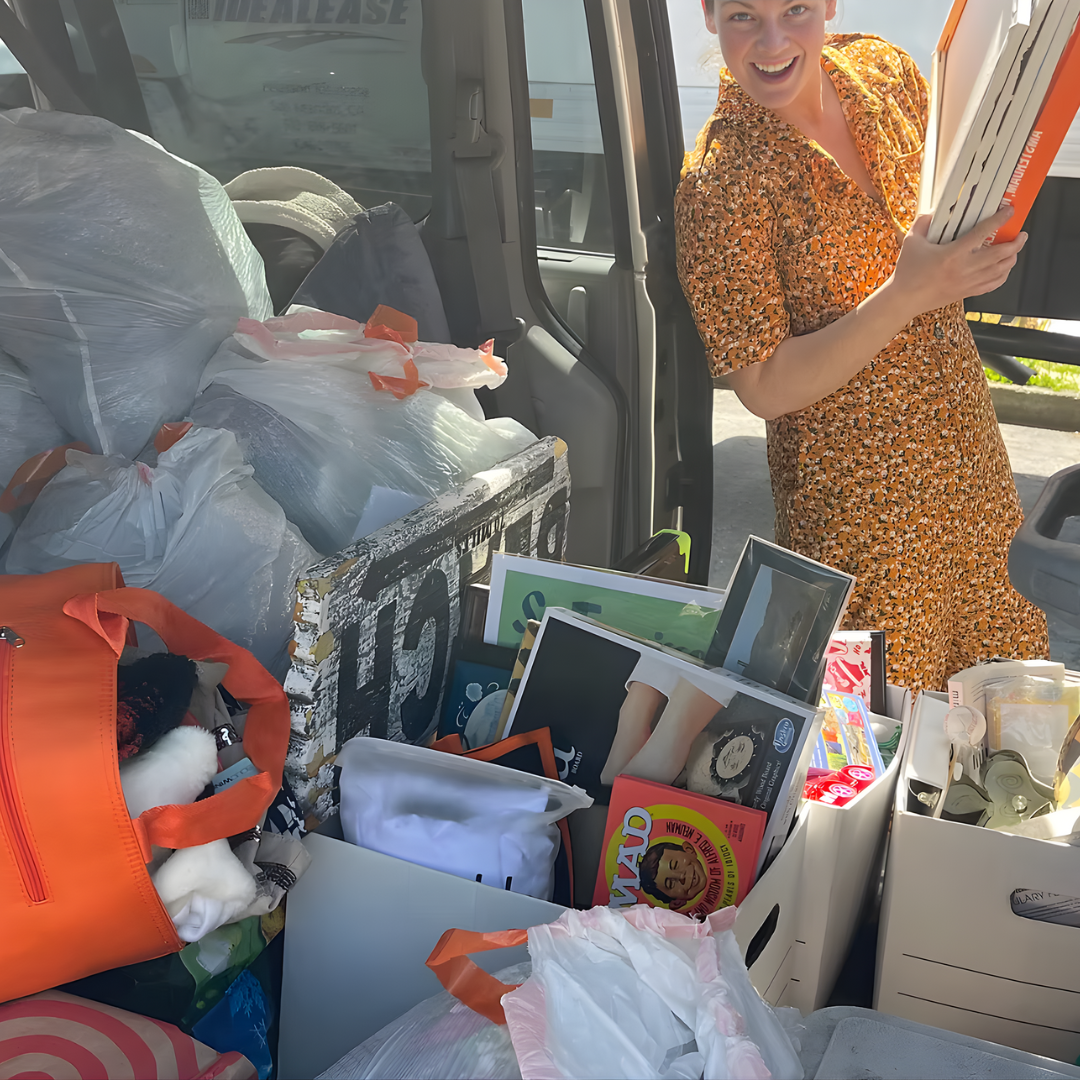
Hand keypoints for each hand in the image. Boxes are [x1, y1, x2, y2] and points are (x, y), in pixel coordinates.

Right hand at [890, 205, 1027, 319]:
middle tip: (1021, 234)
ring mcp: (967, 282)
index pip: (983, 232)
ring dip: (1012, 258)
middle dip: (1016, 243)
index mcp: (952, 254)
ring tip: (1015, 250)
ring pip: (1001, 270)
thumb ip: (924, 222)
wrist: (904, 300)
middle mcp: (964, 268)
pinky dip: (1003, 276)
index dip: (1000, 219)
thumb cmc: (907, 272)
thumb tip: (935, 211)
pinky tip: (1005, 269)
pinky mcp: (966, 292)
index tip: (1009, 211)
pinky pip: (993, 285)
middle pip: (1001, 254)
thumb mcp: (911, 241)